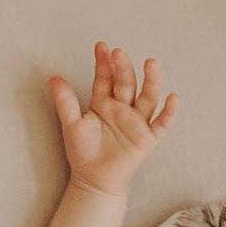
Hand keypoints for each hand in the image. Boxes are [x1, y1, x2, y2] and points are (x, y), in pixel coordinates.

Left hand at [48, 41, 178, 197]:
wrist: (93, 180)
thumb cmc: (83, 152)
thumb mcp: (71, 124)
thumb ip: (65, 102)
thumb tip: (53, 78)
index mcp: (104, 102)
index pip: (106, 78)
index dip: (104, 63)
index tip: (101, 46)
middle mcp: (123, 108)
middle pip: (126, 84)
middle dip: (123, 68)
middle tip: (118, 53)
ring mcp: (137, 121)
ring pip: (147, 97)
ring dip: (151, 81)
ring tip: (151, 63)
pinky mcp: (148, 138)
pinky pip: (161, 123)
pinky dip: (169, 112)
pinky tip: (173, 98)